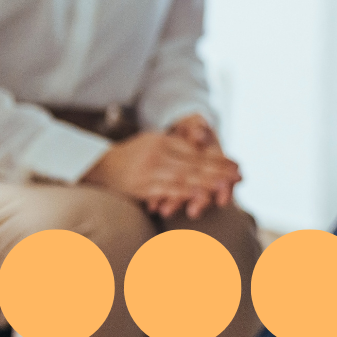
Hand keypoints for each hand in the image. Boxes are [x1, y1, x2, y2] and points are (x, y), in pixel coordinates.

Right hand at [82, 131, 240, 219]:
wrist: (96, 166)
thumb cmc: (129, 156)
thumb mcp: (152, 142)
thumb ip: (176, 146)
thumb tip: (204, 146)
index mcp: (163, 141)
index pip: (196, 152)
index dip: (217, 160)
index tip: (237, 166)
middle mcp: (158, 153)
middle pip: (194, 163)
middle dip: (219, 171)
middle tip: (240, 176)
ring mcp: (149, 169)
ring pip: (184, 176)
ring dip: (207, 181)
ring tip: (227, 185)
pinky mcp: (141, 185)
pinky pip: (166, 189)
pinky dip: (184, 192)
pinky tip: (199, 194)